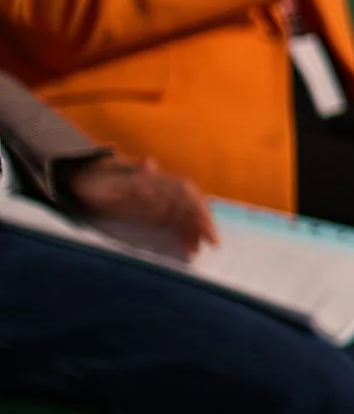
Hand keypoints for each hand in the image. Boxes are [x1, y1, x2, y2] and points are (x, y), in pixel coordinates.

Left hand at [64, 156, 216, 257]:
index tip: (207, 227)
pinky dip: (183, 236)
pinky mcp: (154, 216)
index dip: (199, 209)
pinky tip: (186, 249)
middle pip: (191, 207)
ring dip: (194, 232)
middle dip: (203, 224)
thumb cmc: (95, 180)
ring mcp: (159, 204)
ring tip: (195, 252)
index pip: (186, 194)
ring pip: (185, 217)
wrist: (81, 183)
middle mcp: (163, 191)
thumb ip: (130, 173)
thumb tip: (151, 162)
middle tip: (212, 244)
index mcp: (156, 181)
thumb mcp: (109, 176)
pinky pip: (175, 226)